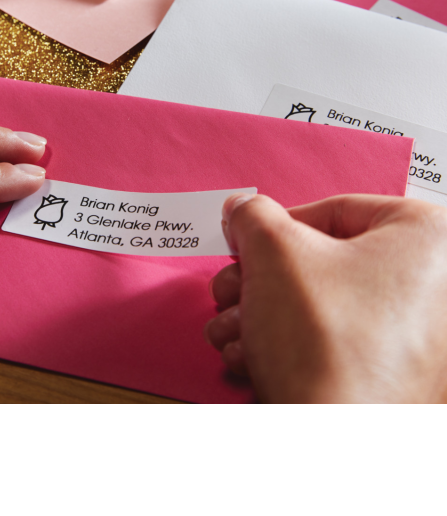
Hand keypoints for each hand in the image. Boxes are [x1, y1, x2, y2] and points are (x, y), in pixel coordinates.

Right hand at [205, 193, 446, 402]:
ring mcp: (423, 341)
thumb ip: (254, 215)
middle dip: (259, 282)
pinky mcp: (399, 380)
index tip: (245, 247)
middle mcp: (438, 290)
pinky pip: (335, 345)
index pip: (334, 211)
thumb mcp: (274, 252)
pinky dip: (287, 348)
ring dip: (260, 317)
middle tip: (229, 294)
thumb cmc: (325, 344)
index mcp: (429, 240)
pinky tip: (251, 360)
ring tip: (232, 334)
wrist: (333, 446)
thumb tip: (244, 209)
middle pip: (322, 263)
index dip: (275, 229)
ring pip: (320, 306)